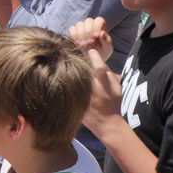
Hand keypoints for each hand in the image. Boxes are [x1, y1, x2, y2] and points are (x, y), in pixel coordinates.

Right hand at [67, 17, 112, 61]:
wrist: (91, 61)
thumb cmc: (101, 54)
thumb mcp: (107, 49)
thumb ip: (107, 41)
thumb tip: (102, 33)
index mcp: (101, 27)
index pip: (99, 20)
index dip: (97, 26)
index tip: (96, 36)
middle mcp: (91, 25)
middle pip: (88, 21)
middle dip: (88, 32)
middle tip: (89, 42)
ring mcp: (81, 28)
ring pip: (79, 24)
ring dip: (81, 35)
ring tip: (84, 44)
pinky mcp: (73, 32)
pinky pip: (72, 29)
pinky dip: (74, 36)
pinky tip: (77, 43)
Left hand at [69, 17, 121, 133]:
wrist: (107, 124)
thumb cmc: (113, 103)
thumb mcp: (116, 86)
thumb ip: (108, 72)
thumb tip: (97, 58)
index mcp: (103, 81)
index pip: (97, 63)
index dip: (93, 54)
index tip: (89, 50)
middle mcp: (92, 86)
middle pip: (81, 67)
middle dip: (76, 58)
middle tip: (71, 49)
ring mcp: (82, 93)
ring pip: (71, 76)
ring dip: (66, 67)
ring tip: (61, 58)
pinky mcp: (74, 99)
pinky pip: (65, 86)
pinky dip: (61, 79)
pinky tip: (56, 73)